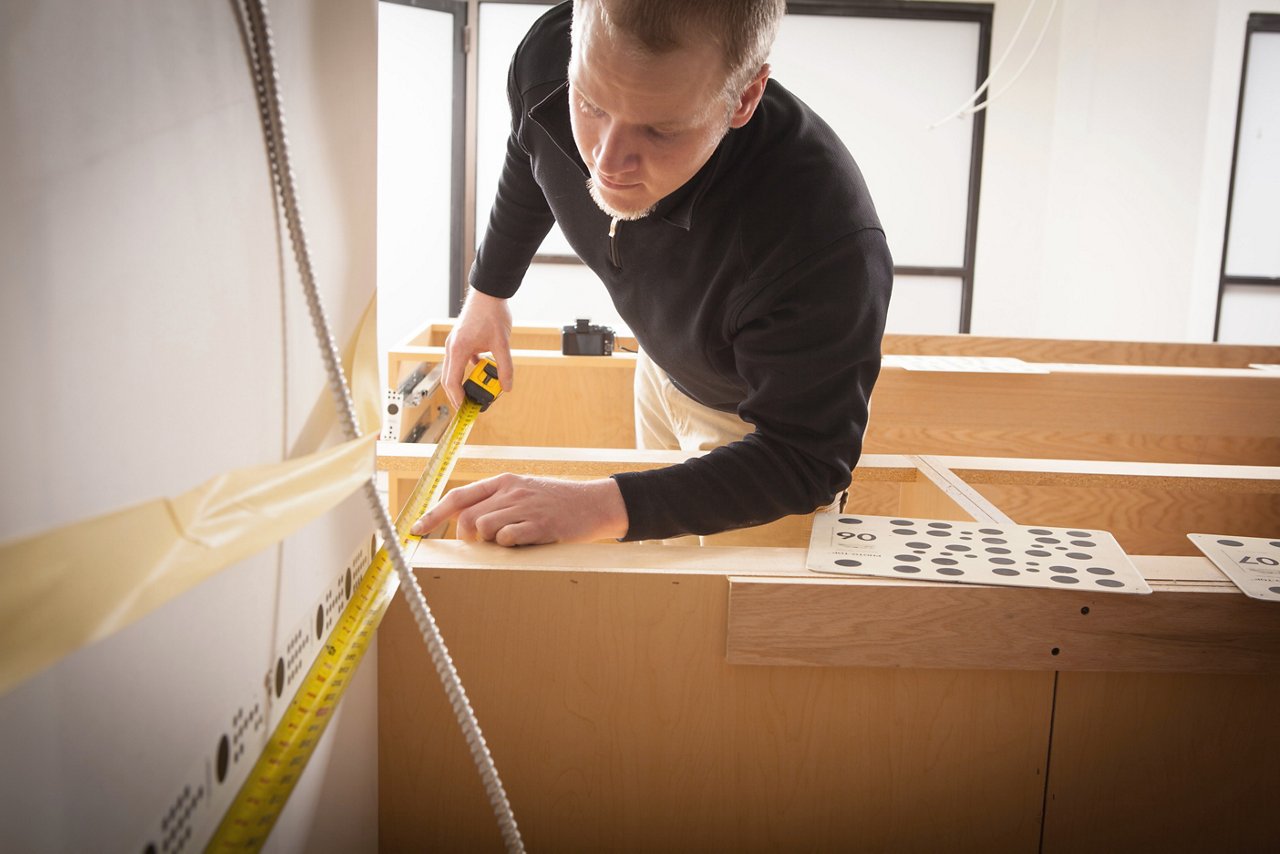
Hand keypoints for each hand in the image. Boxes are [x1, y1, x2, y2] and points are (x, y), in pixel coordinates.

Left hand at [409, 475, 628, 545]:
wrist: (594, 503)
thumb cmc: (557, 502)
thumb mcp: (524, 492)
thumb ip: (496, 502)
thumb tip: (465, 523)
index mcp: (504, 482)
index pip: (459, 496)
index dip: (434, 514)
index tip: (416, 529)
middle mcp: (511, 491)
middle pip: (468, 516)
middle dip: (468, 536)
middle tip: (483, 542)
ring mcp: (525, 507)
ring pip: (485, 528)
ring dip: (493, 540)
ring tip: (514, 537)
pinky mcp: (539, 525)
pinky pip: (508, 538)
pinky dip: (511, 544)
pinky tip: (528, 539)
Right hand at [442, 289, 513, 408]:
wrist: (488, 293)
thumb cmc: (492, 314)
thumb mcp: (502, 344)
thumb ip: (504, 367)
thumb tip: (506, 387)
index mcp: (458, 350)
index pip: (452, 382)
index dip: (457, 398)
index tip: (465, 409)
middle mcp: (452, 347)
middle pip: (449, 378)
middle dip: (458, 395)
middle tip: (470, 406)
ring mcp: (454, 343)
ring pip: (454, 369)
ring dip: (464, 381)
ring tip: (479, 390)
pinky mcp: (460, 340)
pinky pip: (461, 359)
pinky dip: (468, 368)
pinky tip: (482, 369)